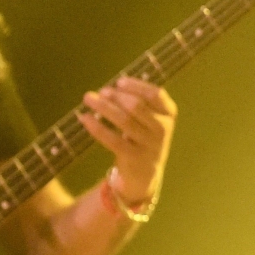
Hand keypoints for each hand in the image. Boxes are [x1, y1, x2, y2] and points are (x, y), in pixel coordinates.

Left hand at [79, 76, 177, 201]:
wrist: (146, 172)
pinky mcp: (133, 157)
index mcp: (169, 114)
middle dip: (116, 96)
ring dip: (103, 107)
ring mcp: (149, 144)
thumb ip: (139, 103)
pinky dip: (96, 127)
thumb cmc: (144, 137)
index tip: (119, 82)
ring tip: (89, 98)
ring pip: (123, 120)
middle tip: (101, 92)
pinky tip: (85, 118)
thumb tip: (109, 89)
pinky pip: (112, 139)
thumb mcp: (150, 119)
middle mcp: (162, 128)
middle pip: (137, 106)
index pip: (155, 94)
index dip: (136, 86)